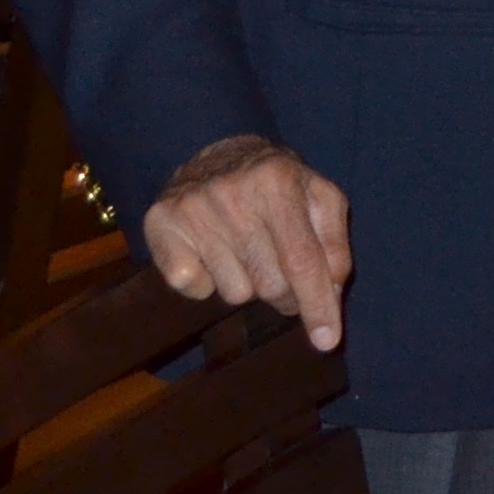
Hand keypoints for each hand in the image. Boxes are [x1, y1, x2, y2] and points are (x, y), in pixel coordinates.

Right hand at [143, 134, 354, 351]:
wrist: (211, 151)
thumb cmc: (276, 184)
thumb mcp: (318, 197)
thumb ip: (333, 243)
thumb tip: (331, 290)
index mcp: (278, 181)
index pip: (302, 258)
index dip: (317, 304)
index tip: (327, 342)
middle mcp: (232, 193)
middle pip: (270, 283)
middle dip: (285, 293)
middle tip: (281, 269)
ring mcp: (192, 210)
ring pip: (235, 292)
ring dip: (246, 281)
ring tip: (244, 248)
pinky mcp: (160, 226)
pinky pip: (194, 288)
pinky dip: (207, 281)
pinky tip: (211, 251)